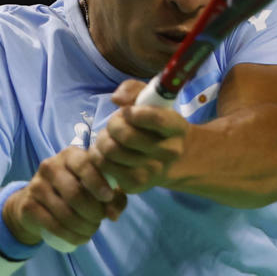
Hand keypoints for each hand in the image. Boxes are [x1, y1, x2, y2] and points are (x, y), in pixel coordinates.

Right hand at [5, 145, 126, 247]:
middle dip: (93, 213)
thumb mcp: (94, 189)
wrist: (36, 203)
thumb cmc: (73, 192)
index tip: (109, 197)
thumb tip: (113, 215)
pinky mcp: (28, 205)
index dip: (98, 183)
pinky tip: (79, 239)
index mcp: (70, 155)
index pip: (85, 165)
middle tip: (99, 222)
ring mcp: (36, 185)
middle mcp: (50, 166)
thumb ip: (113, 198)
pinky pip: (53, 224)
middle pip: (75, 194)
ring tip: (90, 232)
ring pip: (65, 213)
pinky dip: (70, 236)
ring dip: (83, 228)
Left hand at [91, 79, 188, 193]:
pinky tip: (106, 154)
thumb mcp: (151, 101)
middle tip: (113, 125)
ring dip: (102, 141)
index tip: (127, 111)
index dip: (134, 113)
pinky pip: (105, 167)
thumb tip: (116, 99)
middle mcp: (169, 152)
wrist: (168, 162)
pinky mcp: (136, 185)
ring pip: (112, 152)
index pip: (155, 119)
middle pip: (126, 136)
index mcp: (177, 128)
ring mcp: (153, 171)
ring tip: (107, 139)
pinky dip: (99, 157)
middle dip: (112, 125)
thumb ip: (134, 90)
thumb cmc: (154, 126)